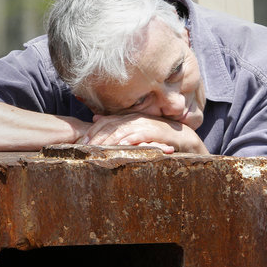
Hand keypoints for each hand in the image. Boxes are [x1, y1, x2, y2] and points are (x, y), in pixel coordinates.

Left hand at [82, 113, 207, 153]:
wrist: (185, 139)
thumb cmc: (158, 138)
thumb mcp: (136, 132)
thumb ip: (118, 125)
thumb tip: (96, 118)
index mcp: (129, 118)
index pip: (106, 122)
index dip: (93, 131)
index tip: (82, 142)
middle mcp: (135, 119)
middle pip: (111, 125)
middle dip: (97, 136)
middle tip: (85, 147)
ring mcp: (145, 124)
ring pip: (123, 130)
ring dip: (109, 140)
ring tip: (98, 149)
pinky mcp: (156, 132)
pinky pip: (140, 135)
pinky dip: (130, 140)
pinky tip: (121, 147)